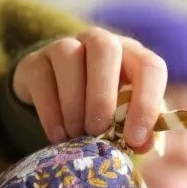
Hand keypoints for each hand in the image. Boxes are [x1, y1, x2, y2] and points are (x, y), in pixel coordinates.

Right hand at [12, 27, 167, 152]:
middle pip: (105, 49)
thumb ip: (138, 133)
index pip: (150, 67)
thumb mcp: (124, 123)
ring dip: (73, 103)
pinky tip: (58, 135)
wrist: (59, 102)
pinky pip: (41, 76)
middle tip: (97, 132)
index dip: (146, 103)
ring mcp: (65, 46)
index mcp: (132, 56)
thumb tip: (142, 144)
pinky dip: (51, 110)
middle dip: (102, 96)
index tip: (134, 139)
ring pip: (68, 56)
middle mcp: (101, 43)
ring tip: (75, 135)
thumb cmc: (103, 113)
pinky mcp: (36, 61)